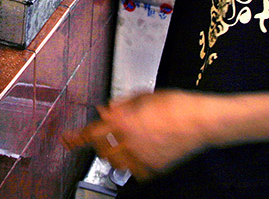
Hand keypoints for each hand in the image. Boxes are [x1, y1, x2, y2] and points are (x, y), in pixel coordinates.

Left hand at [62, 90, 214, 180]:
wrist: (200, 120)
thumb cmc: (176, 104)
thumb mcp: (144, 96)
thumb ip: (122, 105)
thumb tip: (106, 110)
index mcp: (124, 120)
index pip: (92, 132)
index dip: (77, 137)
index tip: (68, 140)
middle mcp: (130, 141)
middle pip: (101, 150)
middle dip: (98, 144)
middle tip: (101, 138)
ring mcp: (142, 156)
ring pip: (116, 164)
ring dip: (112, 156)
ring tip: (118, 147)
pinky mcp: (155, 167)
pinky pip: (136, 173)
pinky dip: (132, 167)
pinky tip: (136, 157)